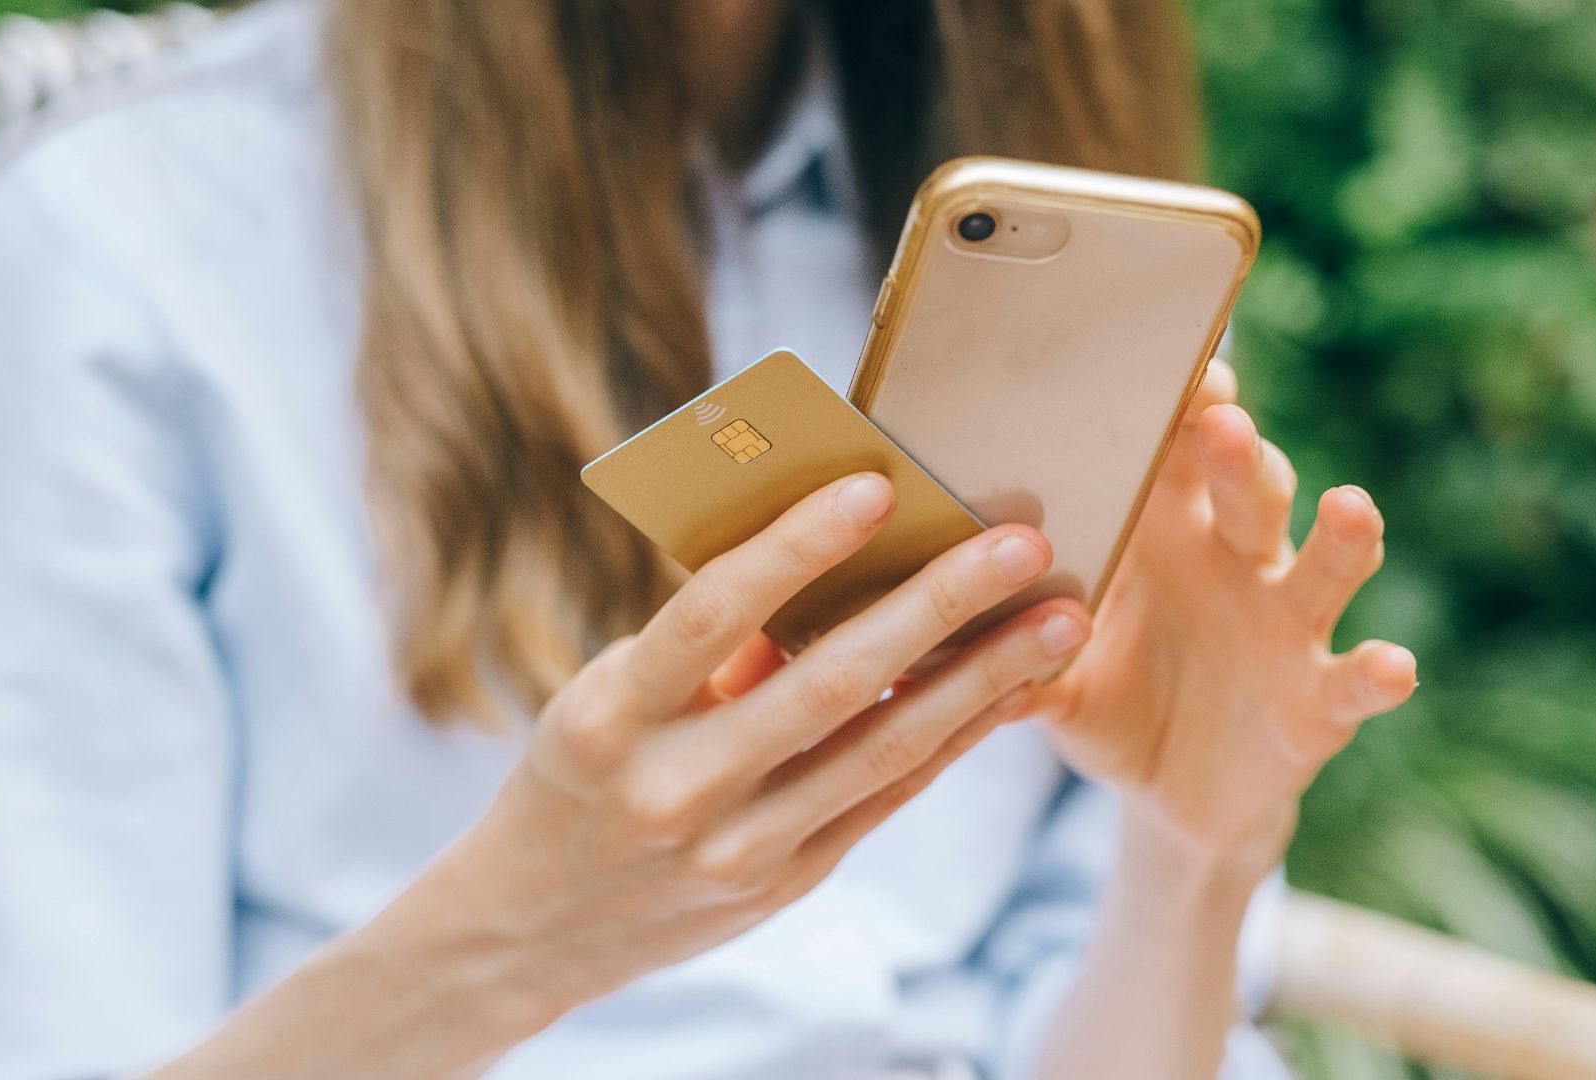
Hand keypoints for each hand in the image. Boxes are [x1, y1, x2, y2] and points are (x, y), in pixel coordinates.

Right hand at [446, 472, 1091, 1041]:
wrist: (535, 925)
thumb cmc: (579, 772)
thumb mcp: (603, 701)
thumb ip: (703, 648)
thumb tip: (824, 560)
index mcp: (607, 716)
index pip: (709, 614)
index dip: (795, 549)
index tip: (877, 485)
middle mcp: (675, 788)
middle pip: (824, 684)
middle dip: (934, 607)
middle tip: (1021, 543)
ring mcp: (736, 847)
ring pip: (880, 749)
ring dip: (981, 679)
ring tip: (1060, 620)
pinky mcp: (784, 880)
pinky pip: (886, 796)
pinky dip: (954, 737)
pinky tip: (1012, 690)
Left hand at [1028, 360, 1416, 865]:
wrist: (1167, 796)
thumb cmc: (1103, 700)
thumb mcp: (1047, 673)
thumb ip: (997, 647)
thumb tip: (905, 638)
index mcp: (1162, 534)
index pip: (1174, 451)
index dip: (1178, 406)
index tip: (1170, 366)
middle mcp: (1233, 562)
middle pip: (1247, 488)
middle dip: (1238, 454)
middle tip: (1222, 419)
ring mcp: (1284, 626)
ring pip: (1320, 566)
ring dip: (1340, 537)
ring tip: (1348, 507)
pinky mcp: (1318, 699)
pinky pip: (1354, 680)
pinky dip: (1378, 674)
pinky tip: (1391, 664)